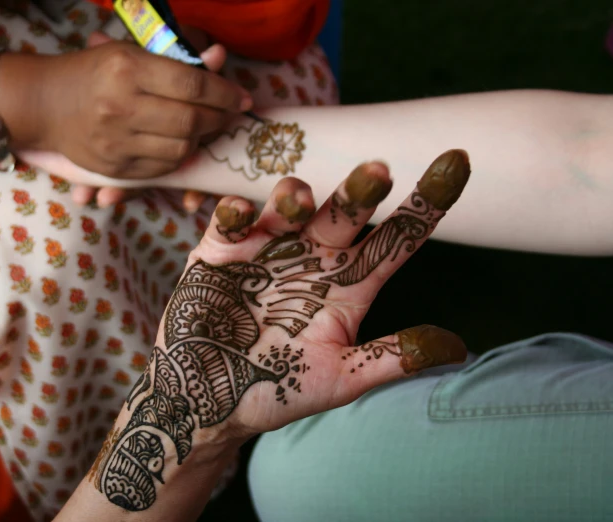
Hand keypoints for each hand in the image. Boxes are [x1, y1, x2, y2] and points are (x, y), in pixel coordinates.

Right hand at [36, 32, 248, 180]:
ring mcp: (116, 141)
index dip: (225, 93)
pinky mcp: (114, 167)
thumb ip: (177, 59)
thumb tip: (220, 57)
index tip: (241, 98)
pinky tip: (178, 142)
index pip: (193, 84)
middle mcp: (121, 106)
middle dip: (219, 118)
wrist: (45, 103)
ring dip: (201, 139)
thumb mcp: (131, 53)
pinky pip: (163, 168)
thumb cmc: (93, 71)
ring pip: (182, 148)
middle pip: (191, 120)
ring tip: (201, 126)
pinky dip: (179, 155)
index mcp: (127, 68)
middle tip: (227, 114)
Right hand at [89, 150, 471, 510]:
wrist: (210, 401)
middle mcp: (313, 257)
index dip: (426, 203)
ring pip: (289, 204)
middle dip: (361, 189)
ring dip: (295, 196)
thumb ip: (391, 358)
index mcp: (349, 283)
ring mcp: (268, 249)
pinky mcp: (221, 252)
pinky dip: (235, 212)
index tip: (457, 163)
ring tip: (298, 201)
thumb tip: (457, 348)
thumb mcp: (340, 378)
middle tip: (378, 172)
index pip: (396, 238)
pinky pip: (230, 222)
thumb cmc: (278, 389)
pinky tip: (240, 214)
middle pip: (345, 212)